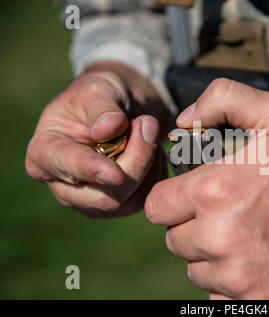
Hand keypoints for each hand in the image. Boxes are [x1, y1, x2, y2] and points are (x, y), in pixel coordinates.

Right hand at [26, 63, 167, 217]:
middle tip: (148, 124)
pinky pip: (143, 199)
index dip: (92, 170)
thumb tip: (108, 129)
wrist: (119, 109)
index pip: (66, 166)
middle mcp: (63, 186)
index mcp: (44, 153)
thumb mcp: (97, 89)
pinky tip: (154, 149)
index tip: (116, 173)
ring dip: (149, 166)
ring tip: (149, 131)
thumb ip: (101, 108)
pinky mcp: (117, 205)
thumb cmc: (99, 96)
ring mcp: (90, 201)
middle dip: (134, 165)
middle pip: (102, 197)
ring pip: (127, 202)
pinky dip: (156, 174)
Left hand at [146, 79, 268, 298]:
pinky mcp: (257, 301)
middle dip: (192, 226)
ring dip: (210, 255)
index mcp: (214, 191)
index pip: (157, 206)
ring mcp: (238, 276)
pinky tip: (252, 263)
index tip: (193, 196)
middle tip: (225, 214)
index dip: (172, 199)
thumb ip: (222, 100)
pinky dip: (228, 284)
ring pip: (196, 269)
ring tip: (244, 237)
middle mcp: (219, 238)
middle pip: (174, 240)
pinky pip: (218, 297)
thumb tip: (185, 119)